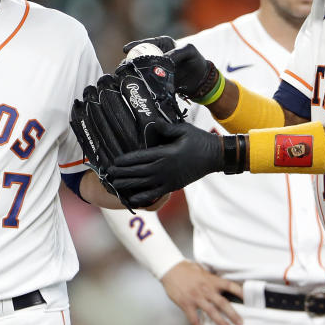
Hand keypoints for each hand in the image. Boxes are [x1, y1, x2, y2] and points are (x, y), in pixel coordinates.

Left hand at [108, 121, 223, 207]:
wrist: (215, 157)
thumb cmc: (199, 141)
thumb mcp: (183, 130)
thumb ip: (165, 128)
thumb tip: (151, 124)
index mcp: (166, 154)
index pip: (141, 157)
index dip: (126, 160)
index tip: (114, 161)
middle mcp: (165, 168)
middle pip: (139, 172)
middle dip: (122, 173)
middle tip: (108, 173)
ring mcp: (168, 179)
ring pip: (144, 184)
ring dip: (128, 184)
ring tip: (115, 184)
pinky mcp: (173, 186)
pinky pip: (155, 194)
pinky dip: (143, 198)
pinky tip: (132, 200)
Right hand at [124, 38, 212, 97]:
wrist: (201, 81)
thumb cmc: (196, 60)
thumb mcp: (189, 51)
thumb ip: (176, 53)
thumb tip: (163, 60)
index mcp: (163, 44)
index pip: (146, 43)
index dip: (134, 46)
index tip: (125, 50)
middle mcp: (157, 55)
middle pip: (139, 56)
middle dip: (130, 61)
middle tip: (123, 66)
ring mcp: (156, 68)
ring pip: (141, 69)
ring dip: (134, 72)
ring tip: (125, 76)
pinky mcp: (157, 79)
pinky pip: (147, 80)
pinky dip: (142, 82)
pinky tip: (135, 84)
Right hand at [161, 261, 243, 324]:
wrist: (170, 269)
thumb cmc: (186, 269)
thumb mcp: (202, 271)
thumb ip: (212, 279)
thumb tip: (221, 284)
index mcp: (211, 280)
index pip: (230, 286)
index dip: (241, 292)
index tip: (249, 299)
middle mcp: (206, 290)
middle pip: (223, 303)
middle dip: (233, 314)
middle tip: (241, 322)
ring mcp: (196, 298)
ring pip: (211, 312)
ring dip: (220, 321)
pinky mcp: (186, 304)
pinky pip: (193, 318)